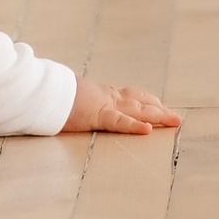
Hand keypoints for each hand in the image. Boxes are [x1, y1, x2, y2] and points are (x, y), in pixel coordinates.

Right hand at [62, 77, 180, 135]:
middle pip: (140, 102)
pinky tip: (148, 130)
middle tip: (176, 118)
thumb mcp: (68, 97)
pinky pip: (118, 122)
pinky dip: (134, 126)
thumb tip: (73, 105)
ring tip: (174, 121)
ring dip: (158, 116)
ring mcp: (104, 105)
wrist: (42, 87)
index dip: (146, 101)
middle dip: (159, 110)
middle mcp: (107, 97)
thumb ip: (76, 101)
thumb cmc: (52, 93)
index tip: (158, 105)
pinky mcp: (96, 115)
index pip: (129, 95)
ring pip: (137, 110)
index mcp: (101, 93)